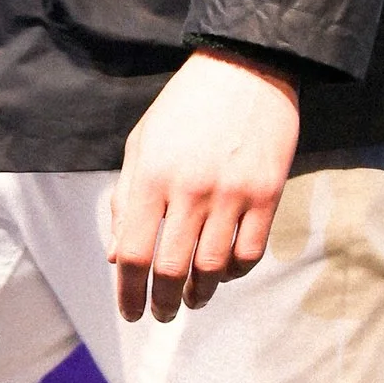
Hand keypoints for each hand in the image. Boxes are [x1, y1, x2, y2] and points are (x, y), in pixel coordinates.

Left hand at [105, 50, 301, 322]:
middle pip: (172, 269)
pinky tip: (223, 272)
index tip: (130, 312)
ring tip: (193, 299)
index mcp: (151, 176)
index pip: (133, 253)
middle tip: (162, 314)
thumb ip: (125, 199)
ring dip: (200, 293)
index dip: (128, 292)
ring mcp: (231, 193)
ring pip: (212, 267)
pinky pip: (251, 252)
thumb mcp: (141, 144)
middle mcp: (190, 189)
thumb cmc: (184, 108)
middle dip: (163, 303)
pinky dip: (234, 271)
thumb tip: (115, 257)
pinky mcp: (267, 194)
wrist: (245, 68)